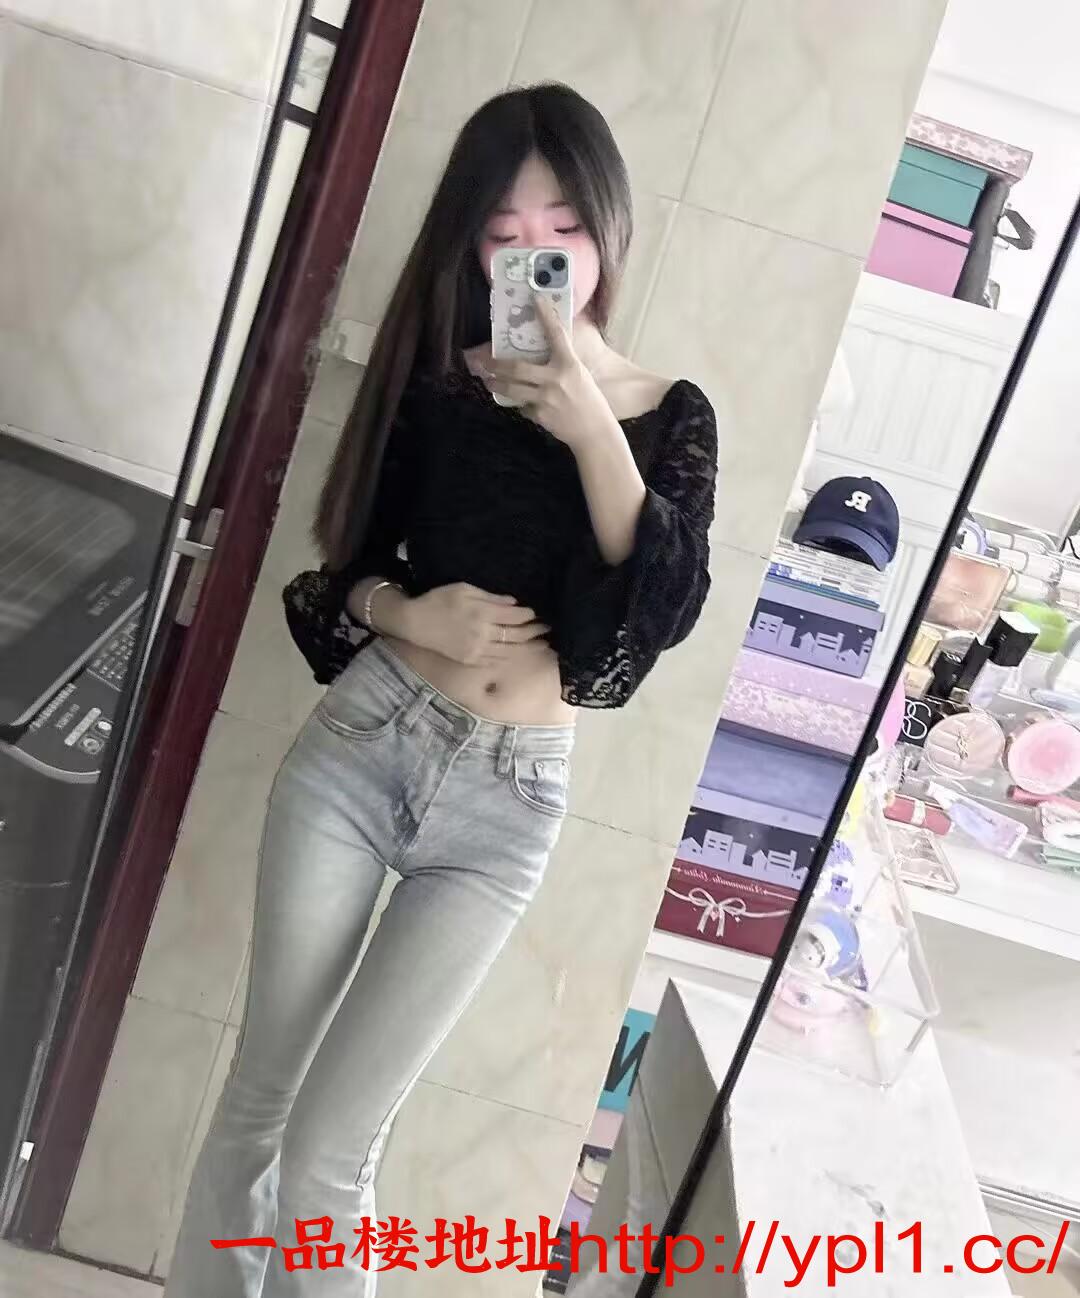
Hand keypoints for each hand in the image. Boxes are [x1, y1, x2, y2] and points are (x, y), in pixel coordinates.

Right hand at [403, 582, 550, 666]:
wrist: (415, 622)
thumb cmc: (438, 600)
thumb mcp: (464, 589)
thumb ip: (490, 597)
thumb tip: (513, 602)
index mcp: (482, 612)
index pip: (514, 616)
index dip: (529, 614)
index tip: (538, 612)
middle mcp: (482, 632)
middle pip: (516, 634)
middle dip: (534, 630)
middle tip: (548, 628)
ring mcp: (477, 649)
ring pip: (509, 649)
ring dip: (528, 646)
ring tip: (542, 643)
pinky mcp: (470, 660)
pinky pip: (496, 660)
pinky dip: (510, 657)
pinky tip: (519, 654)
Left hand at [483, 294, 617, 450]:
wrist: (595, 431)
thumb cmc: (590, 401)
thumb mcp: (580, 375)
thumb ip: (563, 362)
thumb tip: (549, 347)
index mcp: (569, 364)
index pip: (556, 334)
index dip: (546, 315)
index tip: (536, 298)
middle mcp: (556, 379)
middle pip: (517, 367)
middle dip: (495, 364)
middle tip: (482, 360)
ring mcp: (546, 398)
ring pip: (512, 389)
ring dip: (496, 384)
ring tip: (487, 380)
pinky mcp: (541, 415)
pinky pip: (523, 407)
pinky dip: (521, 404)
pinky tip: (521, 403)